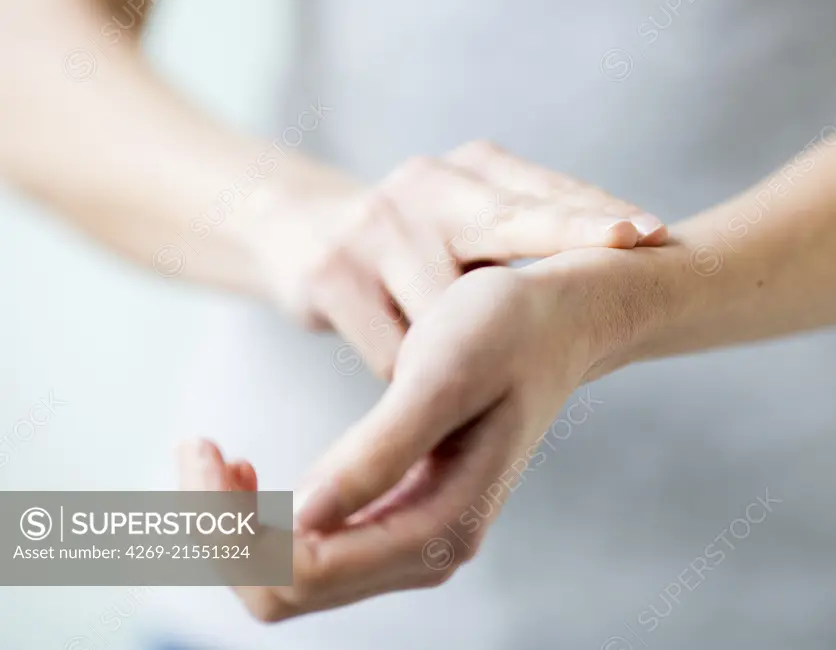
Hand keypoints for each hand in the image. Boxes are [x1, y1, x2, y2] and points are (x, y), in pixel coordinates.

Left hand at [177, 255, 650, 620]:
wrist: (560, 321)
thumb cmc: (508, 330)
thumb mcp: (441, 373)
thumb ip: (380, 450)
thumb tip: (304, 517)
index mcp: (440, 525)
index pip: (303, 571)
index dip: (231, 526)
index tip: (205, 445)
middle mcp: (429, 548)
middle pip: (286, 591)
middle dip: (222, 534)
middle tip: (199, 448)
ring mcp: (416, 538)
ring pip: (293, 578)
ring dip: (236, 528)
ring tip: (215, 455)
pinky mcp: (404, 514)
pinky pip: (313, 550)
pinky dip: (263, 520)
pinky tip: (250, 471)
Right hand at [252, 140, 665, 377]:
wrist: (298, 229)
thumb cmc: (412, 239)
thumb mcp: (464, 221)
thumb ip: (523, 236)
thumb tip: (616, 273)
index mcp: (468, 170)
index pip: (545, 196)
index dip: (594, 216)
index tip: (650, 233)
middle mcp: (425, 187)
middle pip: (510, 221)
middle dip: (575, 233)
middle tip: (633, 241)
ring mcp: (376, 227)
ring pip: (449, 315)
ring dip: (466, 349)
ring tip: (467, 360)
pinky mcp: (331, 274)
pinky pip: (399, 354)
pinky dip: (414, 373)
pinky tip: (410, 370)